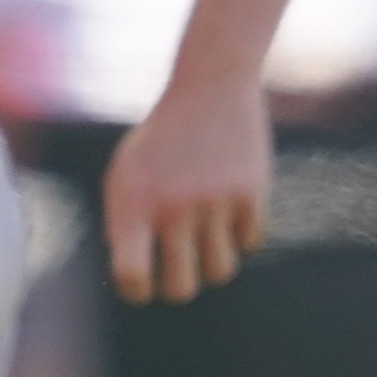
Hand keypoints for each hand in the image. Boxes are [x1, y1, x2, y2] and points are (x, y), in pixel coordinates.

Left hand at [98, 73, 273, 301]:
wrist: (209, 85)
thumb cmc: (161, 139)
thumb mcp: (127, 173)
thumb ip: (125, 224)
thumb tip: (137, 282)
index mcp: (133, 201)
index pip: (131, 276)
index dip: (137, 291)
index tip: (144, 284)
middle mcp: (172, 205)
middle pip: (180, 288)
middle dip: (179, 286)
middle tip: (180, 268)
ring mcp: (214, 200)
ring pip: (219, 271)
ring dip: (213, 262)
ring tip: (206, 238)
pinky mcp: (250, 193)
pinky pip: (249, 242)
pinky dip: (241, 232)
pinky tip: (230, 204)